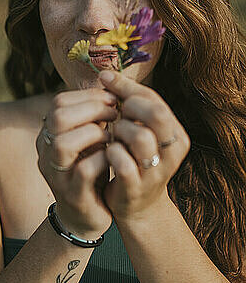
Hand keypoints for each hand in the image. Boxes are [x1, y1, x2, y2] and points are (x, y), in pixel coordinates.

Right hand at [36, 87, 117, 239]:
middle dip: (92, 110)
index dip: (88, 96)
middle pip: (57, 117)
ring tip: (112, 137)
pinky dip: (103, 159)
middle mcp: (45, 153)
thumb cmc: (90, 172)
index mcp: (47, 136)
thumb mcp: (88, 141)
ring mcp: (56, 175)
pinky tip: (114, 157)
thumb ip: (91, 118)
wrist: (85, 217)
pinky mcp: (72, 195)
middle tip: (115, 115)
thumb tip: (109, 86)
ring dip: (94, 133)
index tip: (113, 100)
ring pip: (63, 143)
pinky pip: (84, 170)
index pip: (59, 103)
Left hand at [99, 70, 190, 221]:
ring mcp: (156, 171)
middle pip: (156, 114)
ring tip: (111, 135)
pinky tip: (105, 152)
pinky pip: (123, 163)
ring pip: (141, 137)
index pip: (155, 100)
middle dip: (128, 108)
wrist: (135, 207)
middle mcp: (173, 152)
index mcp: (176, 134)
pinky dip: (110, 153)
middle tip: (112, 113)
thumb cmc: (132, 161)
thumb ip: (128, 105)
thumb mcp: (138, 131)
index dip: (127, 87)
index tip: (105, 81)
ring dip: (119, 131)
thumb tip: (105, 75)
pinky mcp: (136, 188)